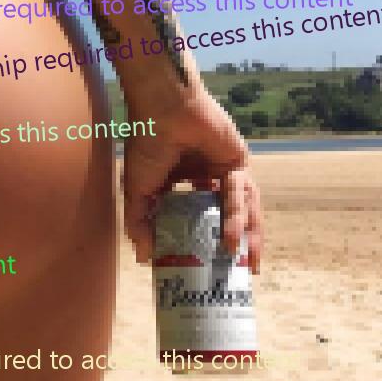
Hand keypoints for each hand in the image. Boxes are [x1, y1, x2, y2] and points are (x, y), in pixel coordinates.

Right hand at [121, 86, 262, 272]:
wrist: (165, 107)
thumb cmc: (146, 141)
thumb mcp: (137, 188)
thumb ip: (140, 222)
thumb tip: (143, 257)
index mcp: (179, 182)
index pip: (195, 217)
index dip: (200, 241)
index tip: (204, 268)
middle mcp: (204, 177)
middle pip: (224, 216)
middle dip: (235, 245)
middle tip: (240, 274)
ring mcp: (223, 168)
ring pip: (239, 208)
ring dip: (244, 236)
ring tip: (244, 264)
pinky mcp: (238, 161)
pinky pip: (241, 193)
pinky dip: (238, 216)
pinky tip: (233, 237)